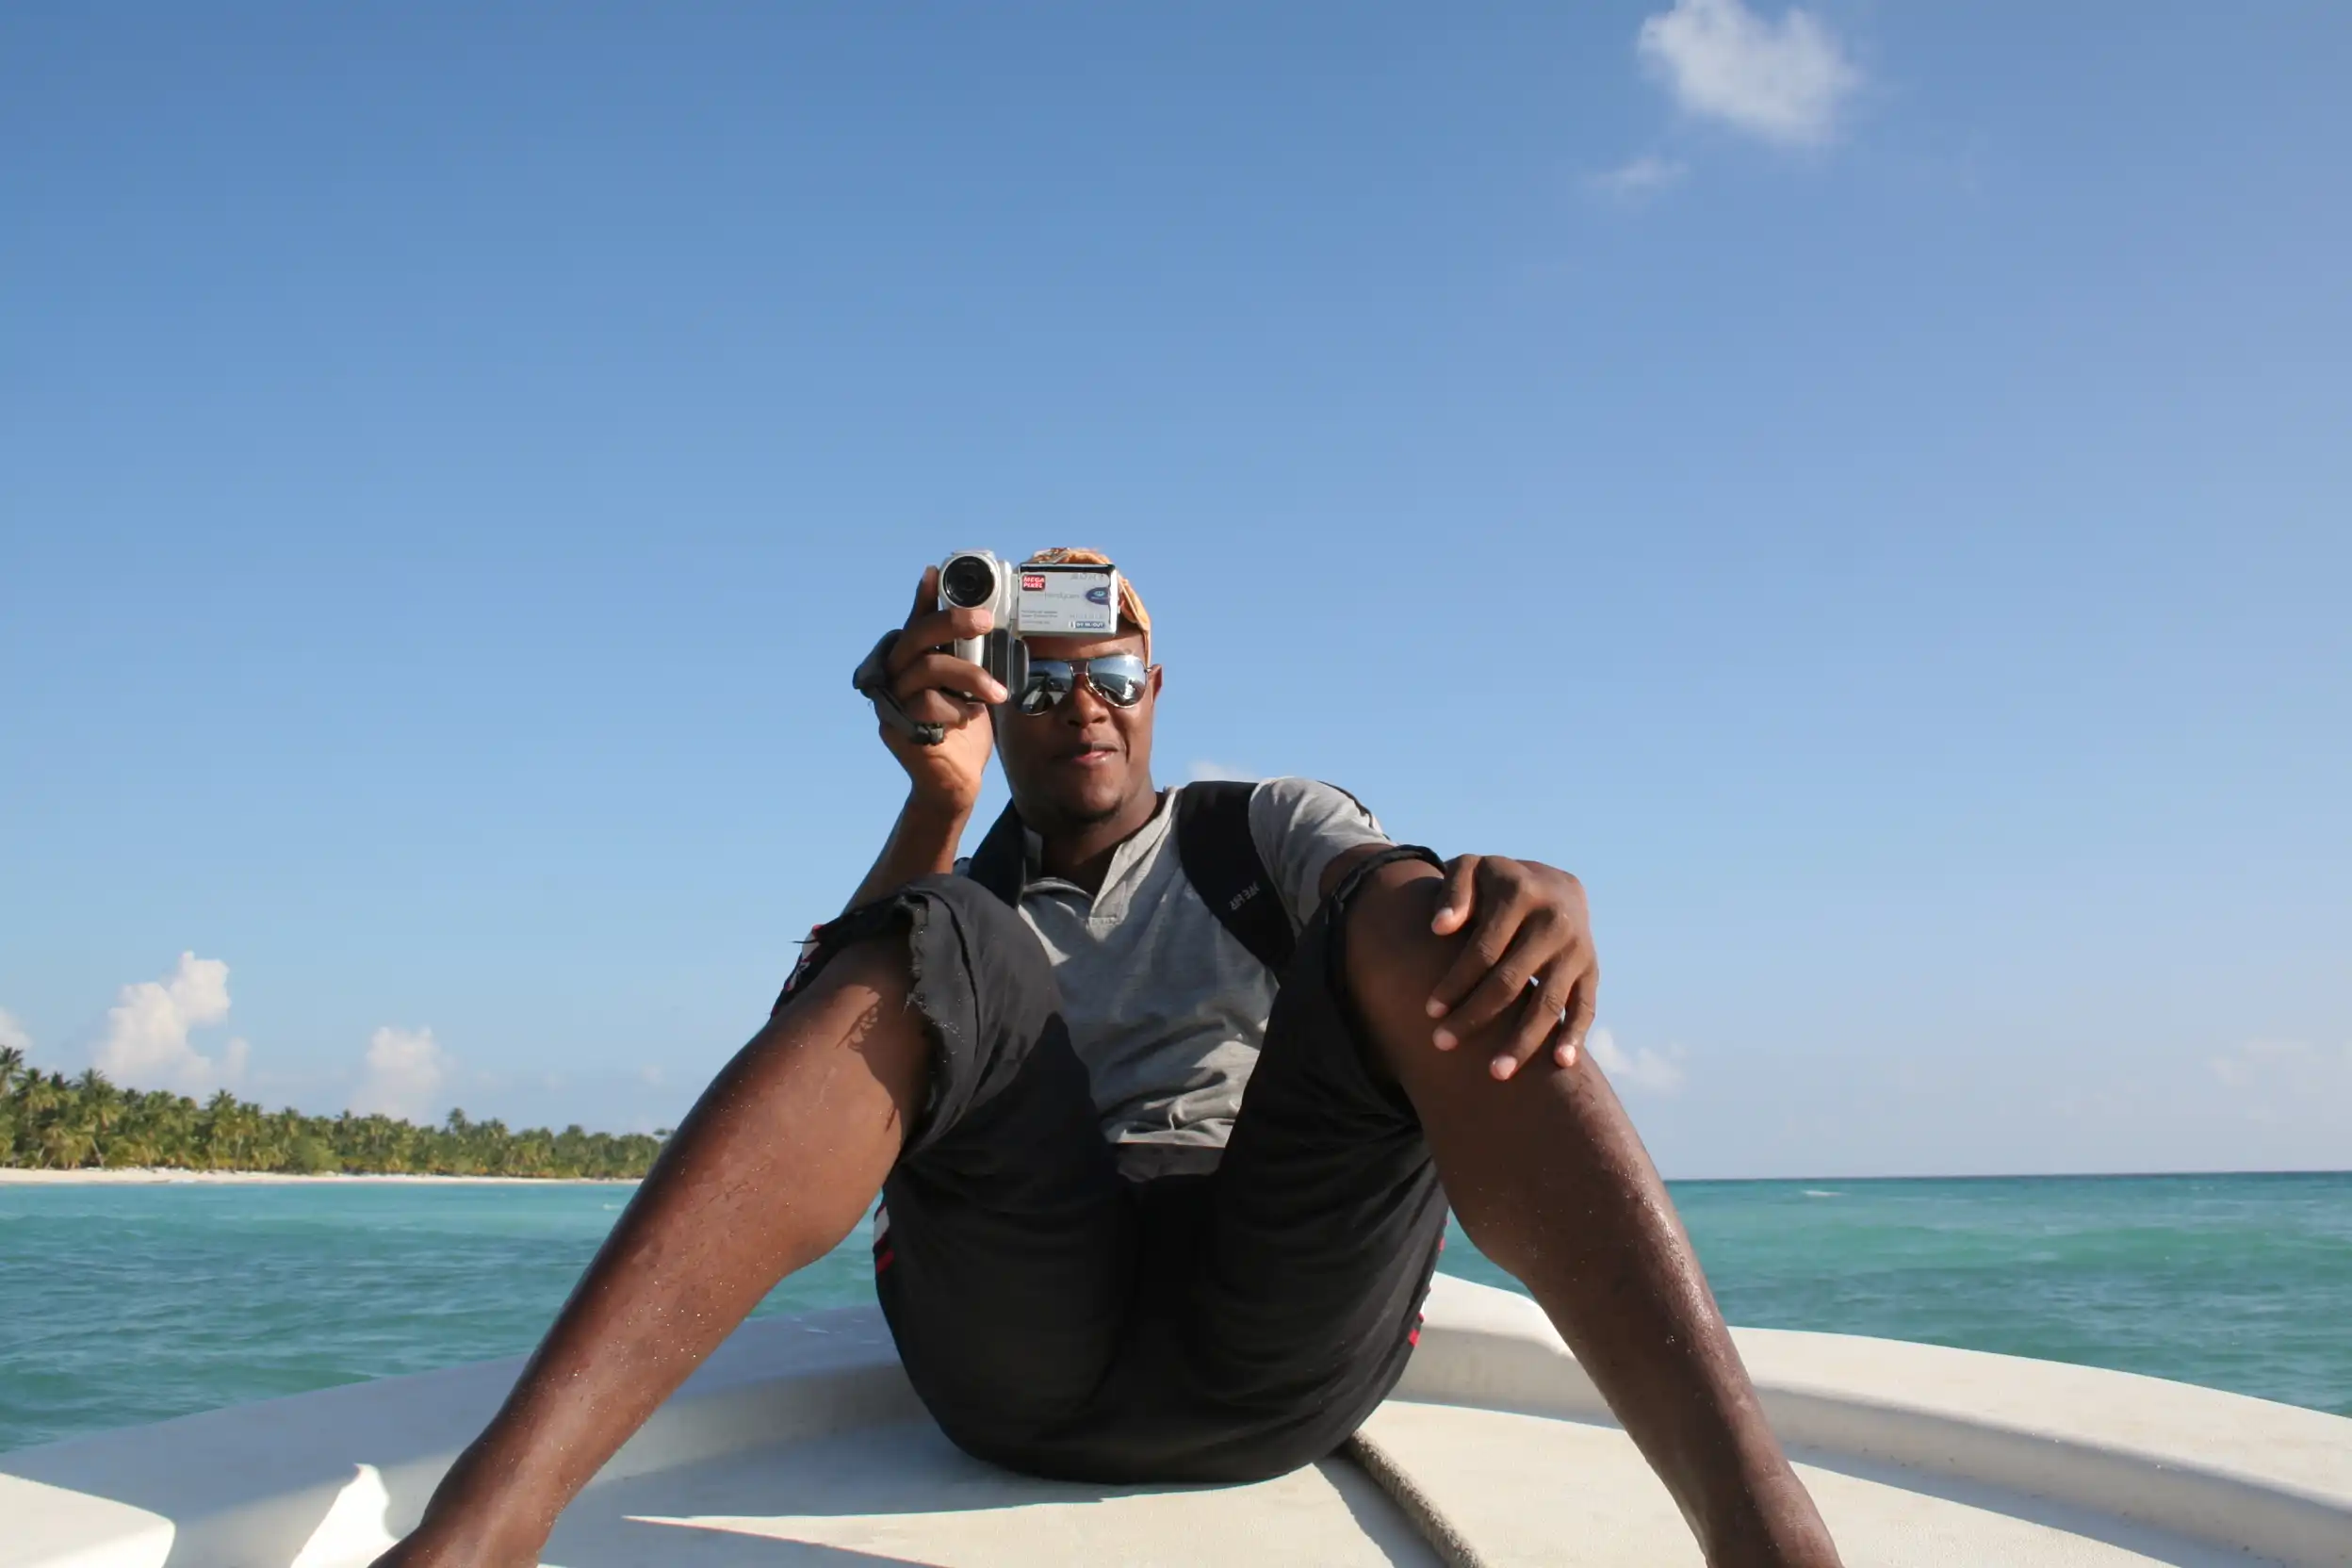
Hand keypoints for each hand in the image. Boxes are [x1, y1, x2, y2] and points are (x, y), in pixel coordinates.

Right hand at [875, 566, 1005, 814]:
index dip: (922, 597)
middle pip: (917, 636)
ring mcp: (890, 699)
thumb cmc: (964, 732)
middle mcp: (894, 674)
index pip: (915, 622)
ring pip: (928, 668)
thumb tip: (988, 621)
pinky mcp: (893, 725)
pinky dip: (954, 709)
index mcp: (913, 661)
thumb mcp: (973, 687)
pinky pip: (925, 703)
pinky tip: (964, 720)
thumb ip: (971, 658)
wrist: (956, 783)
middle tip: (986, 621)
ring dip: (970, 677)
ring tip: (997, 694)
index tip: (935, 572)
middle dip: (952, 621)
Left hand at [1422, 855, 1597, 1081]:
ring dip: (1523, 1041)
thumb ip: (1454, 891)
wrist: (1553, 885)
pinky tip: (1559, 1064)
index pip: (1482, 950)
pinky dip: (1575, 1036)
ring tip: (1496, 1073)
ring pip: (1548, 1003)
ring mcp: (1577, 948)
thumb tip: (1439, 927)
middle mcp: (1553, 922)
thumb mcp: (1471, 869)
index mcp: (1520, 895)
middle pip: (1510, 981)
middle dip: (1474, 1016)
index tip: (1429, 1010)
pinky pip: (1585, 1007)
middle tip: (1442, 1044)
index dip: (1455, 982)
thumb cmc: (1496, 884)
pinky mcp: (1592, 969)